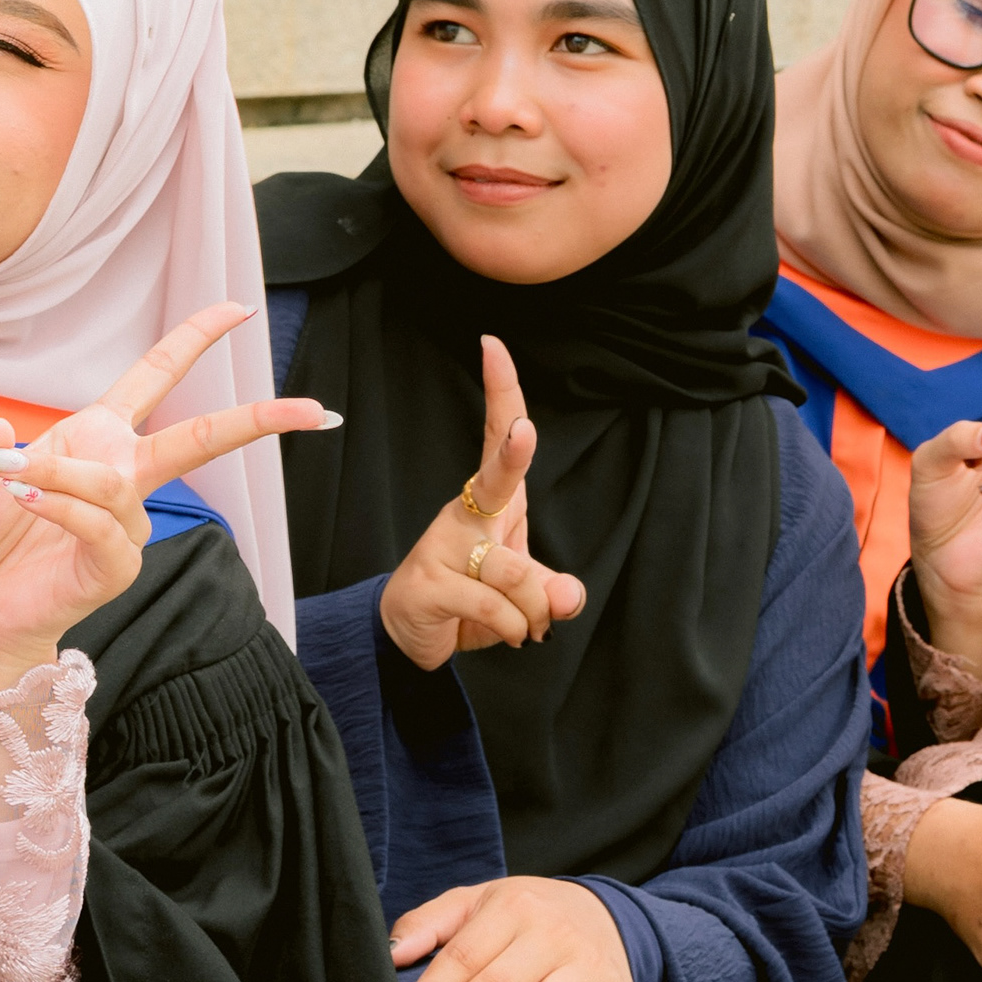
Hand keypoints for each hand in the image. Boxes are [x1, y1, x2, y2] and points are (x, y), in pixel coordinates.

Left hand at [0, 303, 333, 692]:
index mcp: (99, 440)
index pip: (157, 378)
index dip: (195, 340)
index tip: (238, 309)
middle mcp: (123, 476)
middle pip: (201, 438)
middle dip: (258, 420)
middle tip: (315, 410)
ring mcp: (125, 525)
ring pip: (112, 486)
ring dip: (61, 477)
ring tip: (13, 479)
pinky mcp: (115, 566)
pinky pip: (99, 525)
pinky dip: (60, 508)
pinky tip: (26, 503)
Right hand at [378, 335, 586, 670]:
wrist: (414, 635)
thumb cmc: (474, 595)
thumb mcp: (526, 593)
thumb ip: (552, 589)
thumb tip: (567, 595)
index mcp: (491, 502)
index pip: (498, 437)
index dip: (501, 392)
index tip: (492, 346)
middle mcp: (465, 514)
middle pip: (494, 480)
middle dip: (511, 455)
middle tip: (524, 432)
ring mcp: (441, 547)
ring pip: (514, 573)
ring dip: (535, 613)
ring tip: (528, 629)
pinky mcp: (428, 585)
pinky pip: (494, 609)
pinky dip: (512, 630)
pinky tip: (507, 636)